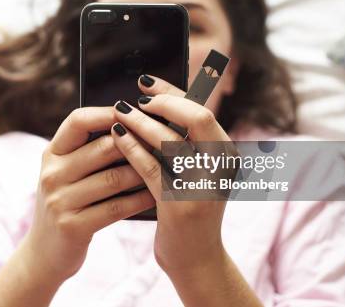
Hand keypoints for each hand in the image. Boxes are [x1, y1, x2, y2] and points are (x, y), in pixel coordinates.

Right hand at [0, 107, 156, 306]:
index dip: (107, 112)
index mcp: (51, 154)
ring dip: (144, 172)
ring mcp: (60, 201)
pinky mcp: (72, 226)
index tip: (134, 112)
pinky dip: (139, 200)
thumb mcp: (66, 174)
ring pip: (113, 178)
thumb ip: (88, 150)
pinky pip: (115, 208)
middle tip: (164, 139)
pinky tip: (156, 195)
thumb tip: (132, 124)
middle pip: (102, 148)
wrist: (44, 254)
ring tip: (166, 166)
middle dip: (137, 143)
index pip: (77, 121)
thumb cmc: (67, 204)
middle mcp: (51, 174)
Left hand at [110, 75, 232, 281]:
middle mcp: (222, 167)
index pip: (203, 110)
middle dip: (161, 103)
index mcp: (228, 154)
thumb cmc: (190, 209)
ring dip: (140, 123)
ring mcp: (204, 187)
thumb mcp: (198, 172)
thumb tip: (155, 103)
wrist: (197, 261)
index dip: (172, 92)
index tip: (147, 83)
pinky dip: (132, 148)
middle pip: (196, 118)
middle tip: (133, 99)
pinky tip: (116, 137)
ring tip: (118, 112)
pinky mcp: (180, 205)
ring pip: (170, 141)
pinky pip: (151, 167)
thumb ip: (187, 143)